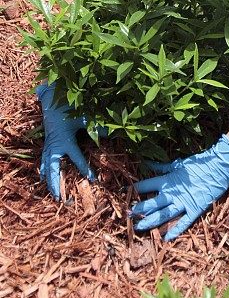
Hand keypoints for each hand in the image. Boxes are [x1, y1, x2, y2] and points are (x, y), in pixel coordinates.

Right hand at [36, 80, 96, 199]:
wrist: (51, 99)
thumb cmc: (68, 107)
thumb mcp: (85, 116)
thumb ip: (98, 126)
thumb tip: (115, 132)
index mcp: (65, 139)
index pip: (76, 158)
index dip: (85, 169)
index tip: (93, 179)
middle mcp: (55, 145)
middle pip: (53, 169)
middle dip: (56, 184)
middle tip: (61, 199)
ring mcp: (49, 145)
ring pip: (47, 167)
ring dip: (50, 181)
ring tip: (54, 195)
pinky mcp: (47, 144)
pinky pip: (44, 160)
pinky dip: (44, 171)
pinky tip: (44, 179)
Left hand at [130, 134, 228, 240]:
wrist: (218, 168)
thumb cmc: (197, 164)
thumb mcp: (177, 164)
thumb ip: (161, 167)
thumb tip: (146, 163)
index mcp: (167, 180)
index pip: (146, 185)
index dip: (134, 189)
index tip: (123, 192)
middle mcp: (172, 194)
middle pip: (152, 204)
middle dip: (139, 210)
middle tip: (127, 216)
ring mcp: (183, 203)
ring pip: (164, 215)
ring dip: (151, 222)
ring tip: (139, 228)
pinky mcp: (194, 209)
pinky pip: (183, 222)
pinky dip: (175, 230)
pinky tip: (165, 238)